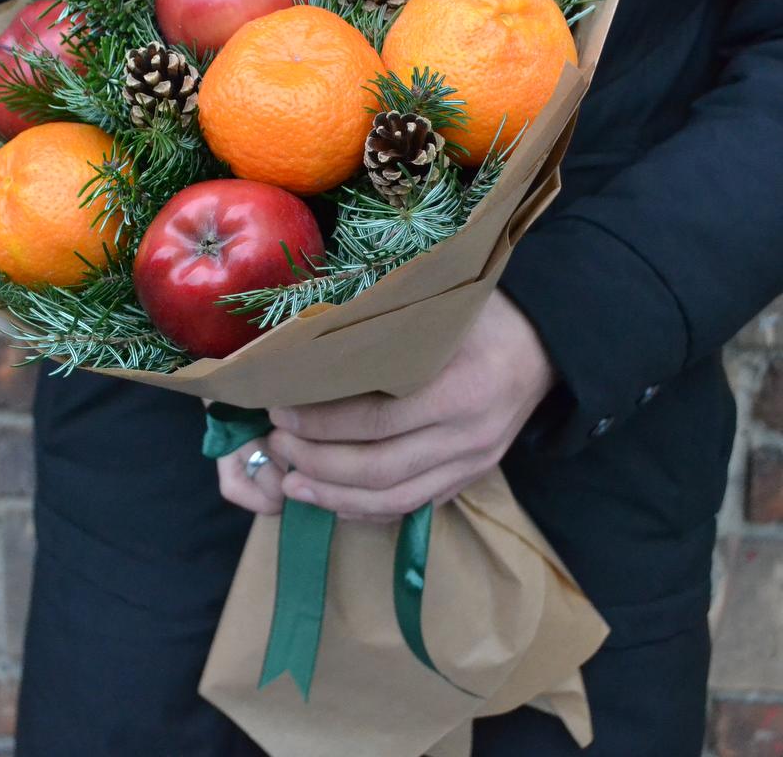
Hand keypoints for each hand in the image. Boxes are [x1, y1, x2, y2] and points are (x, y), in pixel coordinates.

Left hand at [218, 289, 554, 520]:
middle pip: (380, 468)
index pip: (377, 420)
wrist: (544, 345)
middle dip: (318, 463)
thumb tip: (303, 345)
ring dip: (335, 498)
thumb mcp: (436, 309)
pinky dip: (367, 511)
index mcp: (461, 389)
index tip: (278, 411)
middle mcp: (470, 436)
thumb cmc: (480, 315)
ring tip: (291, 483)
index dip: (320, 423)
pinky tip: (331, 500)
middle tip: (276, 446)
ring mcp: (474, 463)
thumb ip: (382, 330)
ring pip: (395, 499)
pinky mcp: (471, 478)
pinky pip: (414, 507)